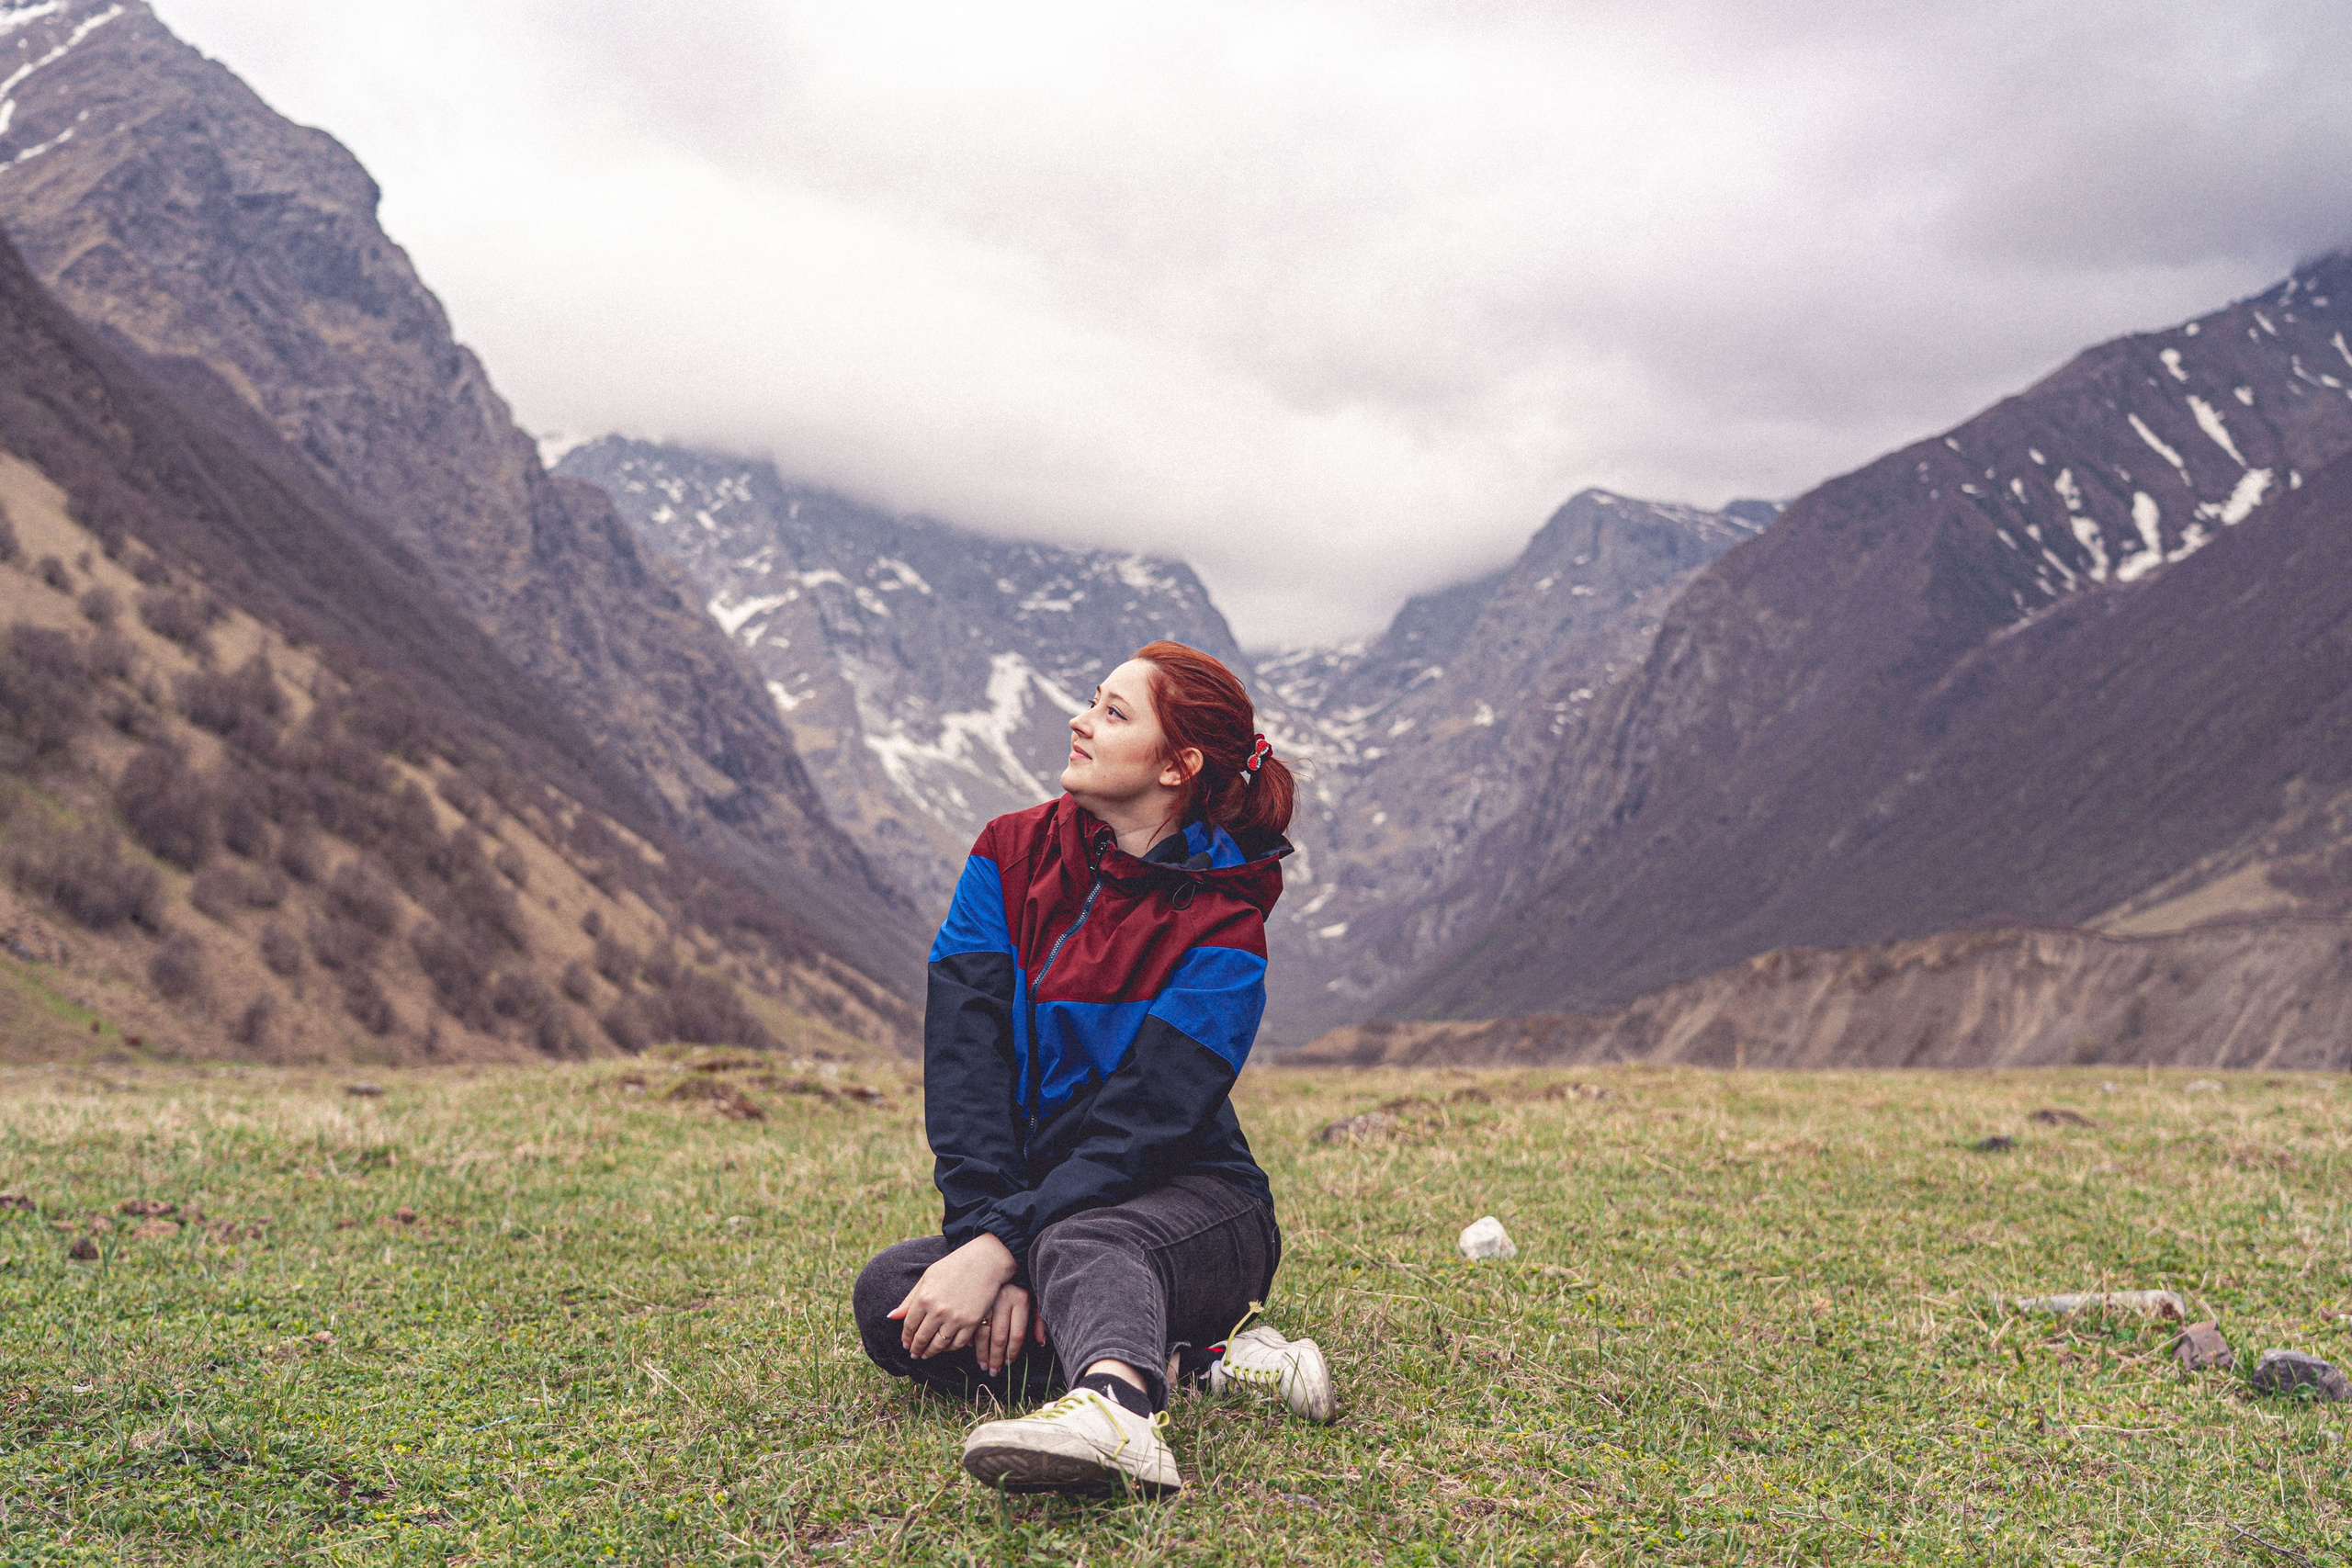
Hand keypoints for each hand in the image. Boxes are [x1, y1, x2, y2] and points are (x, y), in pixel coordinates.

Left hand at [887, 1234, 1016, 1360]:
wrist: (985, 1261)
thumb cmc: (954, 1266)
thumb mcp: (928, 1278)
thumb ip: (909, 1300)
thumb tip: (891, 1317)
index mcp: (924, 1298)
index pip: (909, 1325)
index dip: (906, 1337)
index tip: (906, 1344)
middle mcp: (938, 1311)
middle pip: (922, 1338)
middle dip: (916, 1349)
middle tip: (914, 1354)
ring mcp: (955, 1318)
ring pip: (939, 1345)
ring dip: (931, 1352)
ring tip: (927, 1354)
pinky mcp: (971, 1323)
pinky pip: (957, 1344)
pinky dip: (950, 1348)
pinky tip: (946, 1347)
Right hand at [974, 1281, 1049, 1376]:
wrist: (998, 1254)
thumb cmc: (1019, 1279)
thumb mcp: (1034, 1295)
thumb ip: (1039, 1319)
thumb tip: (1041, 1343)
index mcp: (1020, 1299)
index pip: (1017, 1334)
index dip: (1013, 1352)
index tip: (1009, 1364)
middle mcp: (1003, 1299)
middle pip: (999, 1337)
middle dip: (996, 1358)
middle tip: (993, 1371)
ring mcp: (986, 1298)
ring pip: (983, 1332)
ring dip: (982, 1352)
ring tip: (983, 1365)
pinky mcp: (972, 1297)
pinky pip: (970, 1322)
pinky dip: (969, 1337)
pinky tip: (970, 1348)